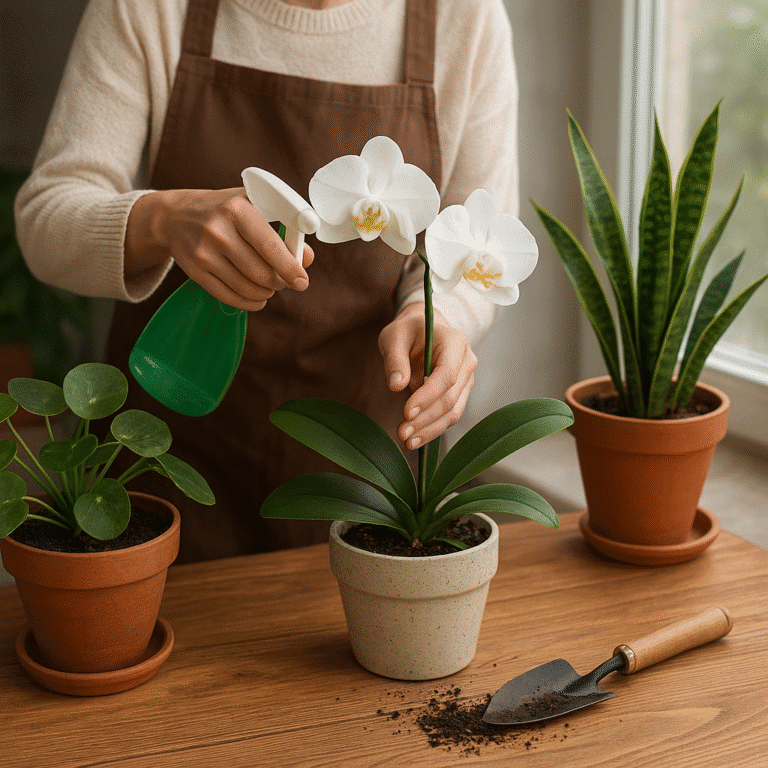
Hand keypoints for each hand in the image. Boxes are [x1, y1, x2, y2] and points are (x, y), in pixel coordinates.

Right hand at [125, 188, 312, 310]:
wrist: (175, 216)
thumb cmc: (224, 210)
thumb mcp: (253, 207)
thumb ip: (283, 229)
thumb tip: (307, 259)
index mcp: (237, 209)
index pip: (270, 247)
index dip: (290, 268)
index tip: (302, 281)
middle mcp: (218, 231)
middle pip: (261, 273)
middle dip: (279, 282)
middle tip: (285, 281)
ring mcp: (204, 253)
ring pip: (247, 288)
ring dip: (266, 293)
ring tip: (269, 285)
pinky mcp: (195, 271)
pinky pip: (230, 297)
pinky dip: (250, 302)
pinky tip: (257, 296)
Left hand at [378, 303, 477, 449]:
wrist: (422, 331)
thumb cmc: (407, 332)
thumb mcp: (394, 337)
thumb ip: (395, 360)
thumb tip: (396, 386)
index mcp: (455, 343)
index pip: (446, 375)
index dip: (427, 396)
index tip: (406, 412)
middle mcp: (467, 362)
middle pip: (450, 398)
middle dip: (425, 419)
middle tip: (401, 432)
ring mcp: (467, 380)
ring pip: (453, 412)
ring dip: (430, 430)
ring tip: (407, 440)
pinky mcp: (460, 394)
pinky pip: (449, 416)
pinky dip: (433, 429)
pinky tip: (415, 439)